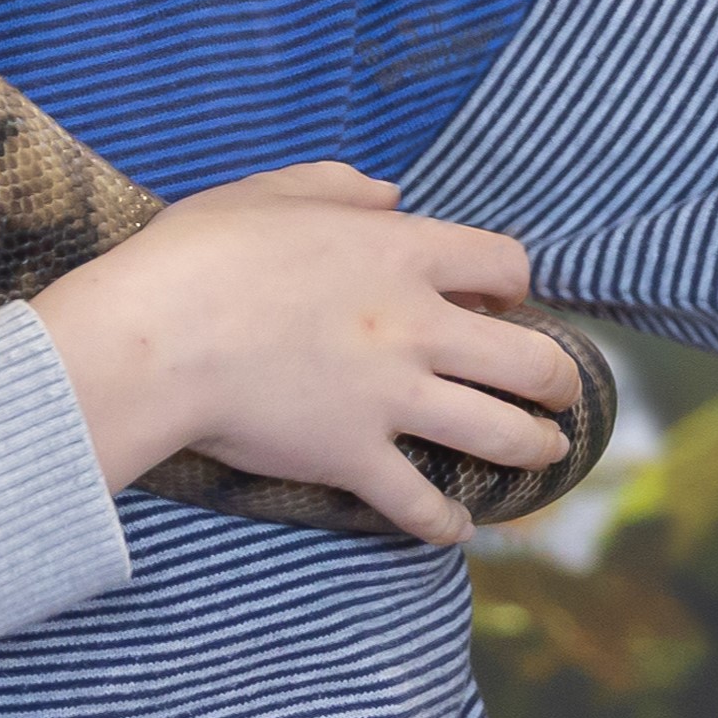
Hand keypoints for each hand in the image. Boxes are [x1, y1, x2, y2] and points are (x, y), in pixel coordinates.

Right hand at [32, 162, 579, 543]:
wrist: (154, 338)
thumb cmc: (201, 254)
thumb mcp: (275, 191)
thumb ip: (341, 188)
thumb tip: (389, 195)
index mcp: (403, 253)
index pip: (507, 263)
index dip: (516, 283)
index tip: (508, 299)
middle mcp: (417, 326)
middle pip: (531, 359)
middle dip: (559, 380)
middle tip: (563, 391)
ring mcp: (391, 397)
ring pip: (500, 433)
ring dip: (536, 447)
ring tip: (548, 454)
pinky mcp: (353, 457)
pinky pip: (418, 502)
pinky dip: (445, 523)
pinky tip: (460, 530)